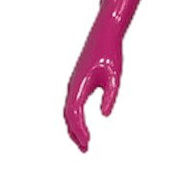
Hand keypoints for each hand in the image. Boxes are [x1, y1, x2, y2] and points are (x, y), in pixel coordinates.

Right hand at [65, 18, 123, 150]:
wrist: (104, 33)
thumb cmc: (110, 53)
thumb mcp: (115, 76)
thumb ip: (110, 96)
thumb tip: (105, 115)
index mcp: (79, 84)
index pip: (75, 113)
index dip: (80, 129)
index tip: (88, 142)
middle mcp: (72, 85)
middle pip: (68, 115)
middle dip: (75, 133)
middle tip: (86, 149)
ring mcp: (73, 84)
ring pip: (68, 111)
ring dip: (74, 127)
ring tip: (84, 143)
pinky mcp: (78, 83)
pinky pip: (73, 105)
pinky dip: (76, 118)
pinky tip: (82, 127)